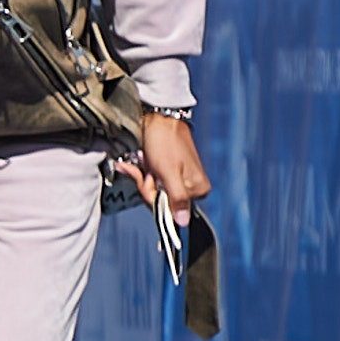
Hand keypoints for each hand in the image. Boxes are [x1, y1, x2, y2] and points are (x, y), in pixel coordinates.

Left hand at [130, 111, 210, 229]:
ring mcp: (179, 180)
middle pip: (162, 202)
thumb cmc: (165, 141)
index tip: (151, 181)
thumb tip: (183, 223)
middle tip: (148, 170)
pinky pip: (152, 181)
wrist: (158, 117)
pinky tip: (141, 161)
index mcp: (197, 190)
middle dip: (148, 186)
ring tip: (146, 161)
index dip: (154, 197)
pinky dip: (143, 172)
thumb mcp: (169, 172)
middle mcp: (191, 187)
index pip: (170, 211)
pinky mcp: (169, 173)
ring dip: (144, 177)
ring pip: (154, 191)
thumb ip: (177, 199)